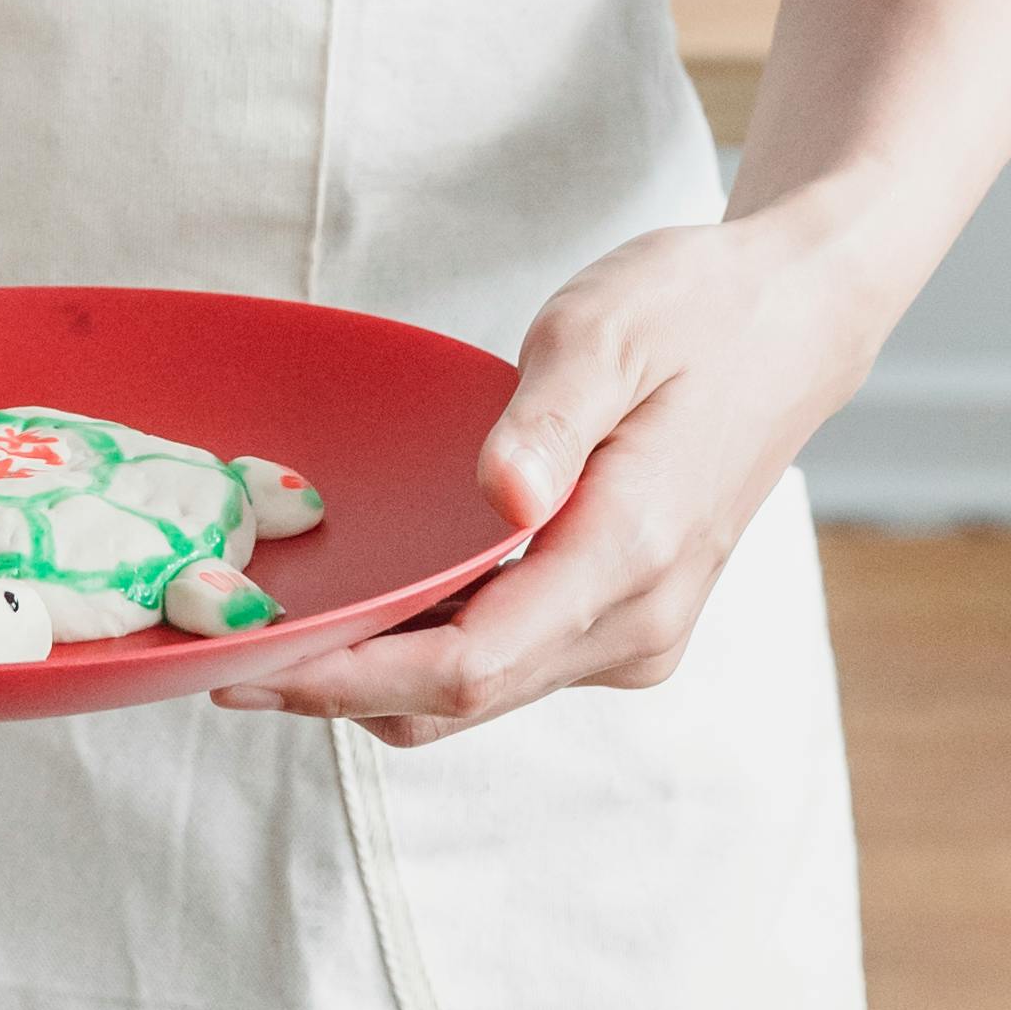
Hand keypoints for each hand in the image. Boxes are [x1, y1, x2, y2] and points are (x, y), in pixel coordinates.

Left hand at [210, 208, 873, 742]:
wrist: (790, 324)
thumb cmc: (691, 312)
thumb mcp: (605, 330)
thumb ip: (546, 421)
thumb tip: (496, 498)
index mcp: (629, 552)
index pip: (467, 664)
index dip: (349, 678)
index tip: (248, 665)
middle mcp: (636, 621)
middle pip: (459, 698)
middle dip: (335, 687)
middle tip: (219, 652)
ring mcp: (636, 635)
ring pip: (480, 695)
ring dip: (376, 677)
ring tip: (272, 630)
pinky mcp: (625, 625)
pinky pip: (507, 666)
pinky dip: (427, 654)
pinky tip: (365, 605)